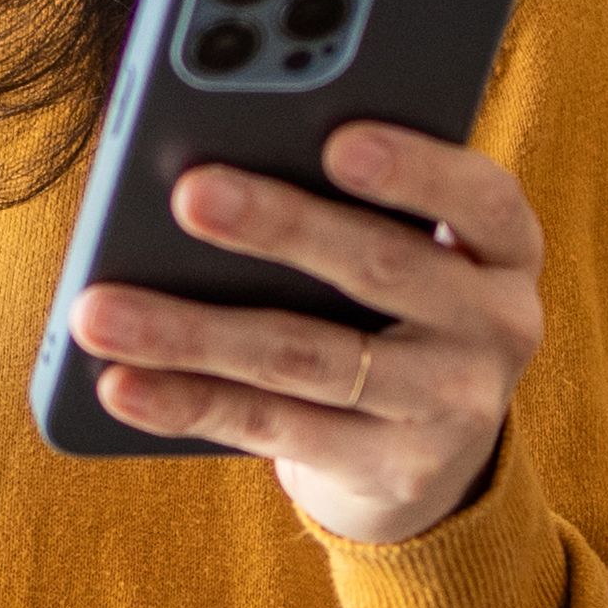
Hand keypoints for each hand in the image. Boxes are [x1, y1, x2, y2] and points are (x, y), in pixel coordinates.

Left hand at [66, 122, 543, 546]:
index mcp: (505, 248)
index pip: (480, 196)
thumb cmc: (395, 306)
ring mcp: (450, 408)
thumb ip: (358, 200)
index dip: (415, 168)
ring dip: (195, 331)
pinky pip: (274, 429)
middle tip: (189, 193)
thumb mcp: (412, 247)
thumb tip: (221, 154)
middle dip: (281, 226)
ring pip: (308, 358)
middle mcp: (498, 326)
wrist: (433, 453)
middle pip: (383, 269)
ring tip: (102, 309)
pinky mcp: (390, 469)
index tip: (338, 138)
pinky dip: (189, 403)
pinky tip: (120, 382)